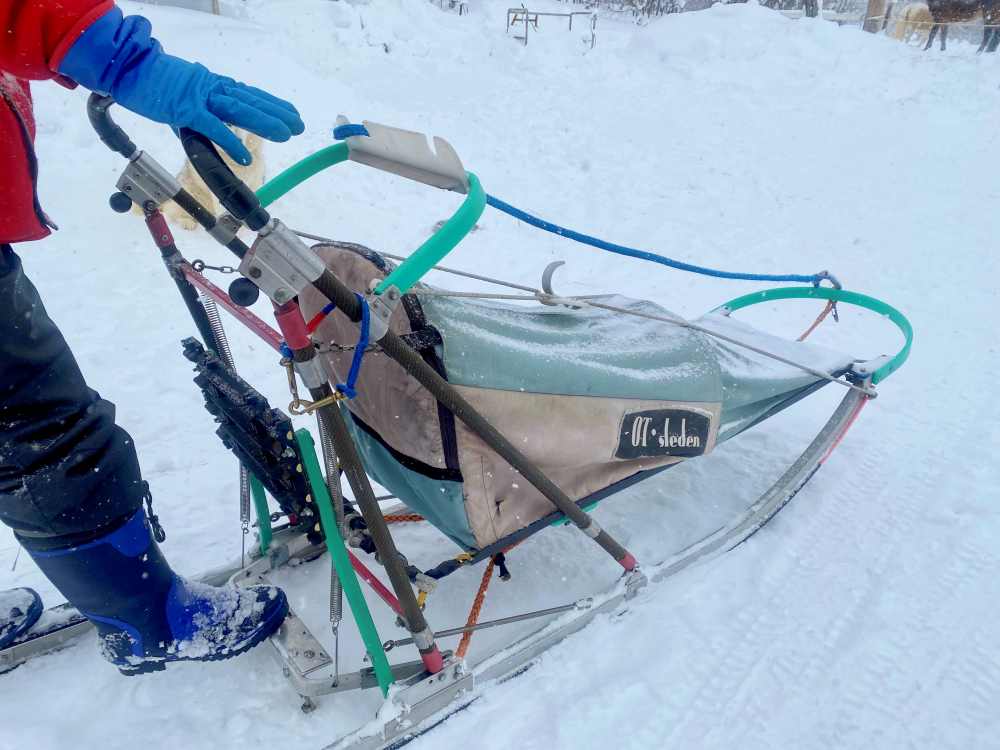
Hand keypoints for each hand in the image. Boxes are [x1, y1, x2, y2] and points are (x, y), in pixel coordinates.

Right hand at [115, 55, 304, 164]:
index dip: (271, 103)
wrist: (126, 67)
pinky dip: (229, 140)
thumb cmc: (151, 84)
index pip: (248, 94)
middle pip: (250, 100)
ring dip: (264, 122)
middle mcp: (211, 88)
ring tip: (286, 134)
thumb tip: (203, 135)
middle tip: (299, 125)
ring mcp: (199, 97)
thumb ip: (196, 117)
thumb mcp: (181, 98)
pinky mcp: (183, 108)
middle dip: (276, 113)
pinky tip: (244, 155)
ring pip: (238, 109)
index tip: (291, 112)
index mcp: (212, 85)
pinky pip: (211, 126)